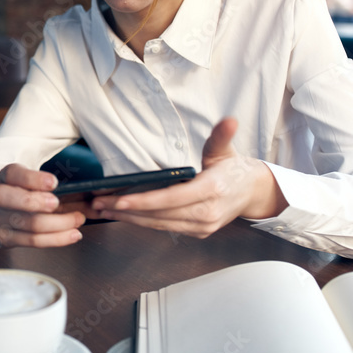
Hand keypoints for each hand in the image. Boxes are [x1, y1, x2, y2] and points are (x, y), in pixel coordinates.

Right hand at [0, 164, 85, 248]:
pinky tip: (72, 234)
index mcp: (3, 178)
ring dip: (59, 224)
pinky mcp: (6, 239)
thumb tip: (82, 193)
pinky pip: (34, 241)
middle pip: (18, 202)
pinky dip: (57, 238)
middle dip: (41, 203)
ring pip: (31, 225)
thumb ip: (43, 184)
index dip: (33, 179)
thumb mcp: (21, 181)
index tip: (53, 182)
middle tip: (59, 203)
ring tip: (78, 220)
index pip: (13, 174)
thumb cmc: (12, 194)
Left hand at [92, 118, 286, 237]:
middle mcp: (207, 213)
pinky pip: (166, 228)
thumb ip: (221, 136)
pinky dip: (144, 222)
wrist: (253, 193)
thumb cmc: (234, 170)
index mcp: (213, 190)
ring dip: (130, 218)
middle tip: (99, 203)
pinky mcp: (198, 232)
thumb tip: (229, 120)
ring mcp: (203, 226)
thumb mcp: (226, 150)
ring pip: (160, 225)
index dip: (144, 201)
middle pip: (160, 215)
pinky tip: (125, 215)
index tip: (120, 200)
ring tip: (104, 209)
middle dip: (127, 210)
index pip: (172, 199)